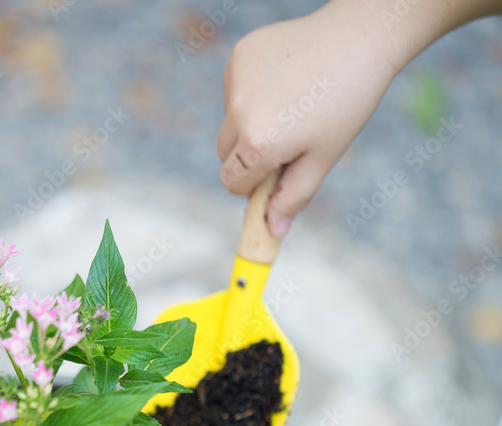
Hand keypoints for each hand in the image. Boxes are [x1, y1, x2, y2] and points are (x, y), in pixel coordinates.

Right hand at [218, 2, 396, 235]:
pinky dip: (252, 92)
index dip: (252, 186)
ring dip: (251, 121)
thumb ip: (292, 197)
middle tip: (287, 141)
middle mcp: (239, 113)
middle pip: (224, 153)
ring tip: (293, 104)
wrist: (357, 38)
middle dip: (247, 156)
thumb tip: (271, 231)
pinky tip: (284, 81)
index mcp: (258, 145)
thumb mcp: (322, 159)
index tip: (272, 177)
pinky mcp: (239, 56)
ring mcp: (236, 82)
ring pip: (230, 120)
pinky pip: (235, 89)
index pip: (232, 183)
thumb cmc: (346, 104)